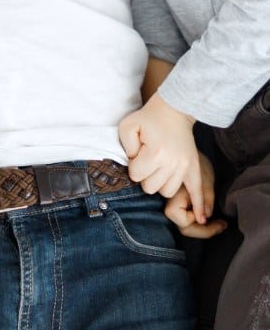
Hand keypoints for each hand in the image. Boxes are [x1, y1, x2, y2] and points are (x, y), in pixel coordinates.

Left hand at [119, 92, 203, 219]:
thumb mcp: (128, 126)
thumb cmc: (148, 119)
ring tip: (159, 169)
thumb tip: (134, 162)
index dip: (133, 166)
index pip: (136, 176)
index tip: (138, 154)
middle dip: (145, 176)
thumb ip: (126, 146)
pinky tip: (202, 219)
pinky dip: (200, 205)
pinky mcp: (194, 167)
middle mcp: (173, 163)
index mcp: (156, 154)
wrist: (174, 110)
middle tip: (147, 160)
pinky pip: (198, 190)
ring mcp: (185, 166)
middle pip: (151, 188)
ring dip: (160, 183)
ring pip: (167, 191)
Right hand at [164, 153, 227, 239]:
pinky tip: (213, 216)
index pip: (185, 224)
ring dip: (204, 227)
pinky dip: (202, 220)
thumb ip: (205, 198)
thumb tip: (205, 219)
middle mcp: (171, 206)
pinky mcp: (180, 205)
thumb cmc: (195, 161)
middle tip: (223, 225)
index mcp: (173, 200)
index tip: (222, 222)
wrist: (188, 151)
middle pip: (185, 228)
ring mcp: (175, 206)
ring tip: (221, 222)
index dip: (205, 227)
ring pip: (187, 226)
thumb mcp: (205, 178)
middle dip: (205, 230)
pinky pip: (189, 219)